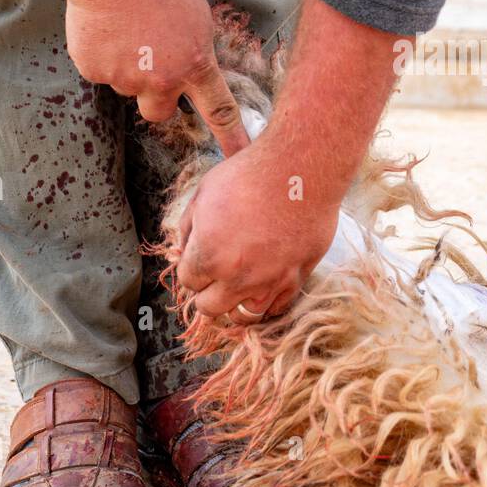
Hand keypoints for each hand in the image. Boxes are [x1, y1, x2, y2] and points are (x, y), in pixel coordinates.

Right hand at [65, 0, 249, 156]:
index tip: (239, 158)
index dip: (230, 137)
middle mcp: (161, 80)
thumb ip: (196, 53)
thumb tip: (193, 70)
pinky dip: (101, 55)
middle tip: (150, 68)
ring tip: (127, 32)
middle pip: (159, 114)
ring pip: (127, 87)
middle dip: (155, 98)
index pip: (219, 110)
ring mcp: (125, 78)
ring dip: (127, 69)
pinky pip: (100, 71)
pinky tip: (104, 29)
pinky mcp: (94, 70)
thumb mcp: (197, 19)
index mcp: (195, 65)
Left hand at [174, 132, 339, 321]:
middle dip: (208, 292)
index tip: (200, 258)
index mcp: (208, 256)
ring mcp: (269, 281)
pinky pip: (278, 307)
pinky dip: (268, 300)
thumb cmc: (252, 175)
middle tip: (216, 274)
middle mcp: (236, 277)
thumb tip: (185, 248)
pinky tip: (266, 285)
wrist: (302, 170)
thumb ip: (188, 227)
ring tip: (239, 286)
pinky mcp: (297, 277)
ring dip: (236, 303)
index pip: (188, 282)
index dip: (192, 269)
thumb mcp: (204, 192)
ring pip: (243, 316)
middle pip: (209, 308)